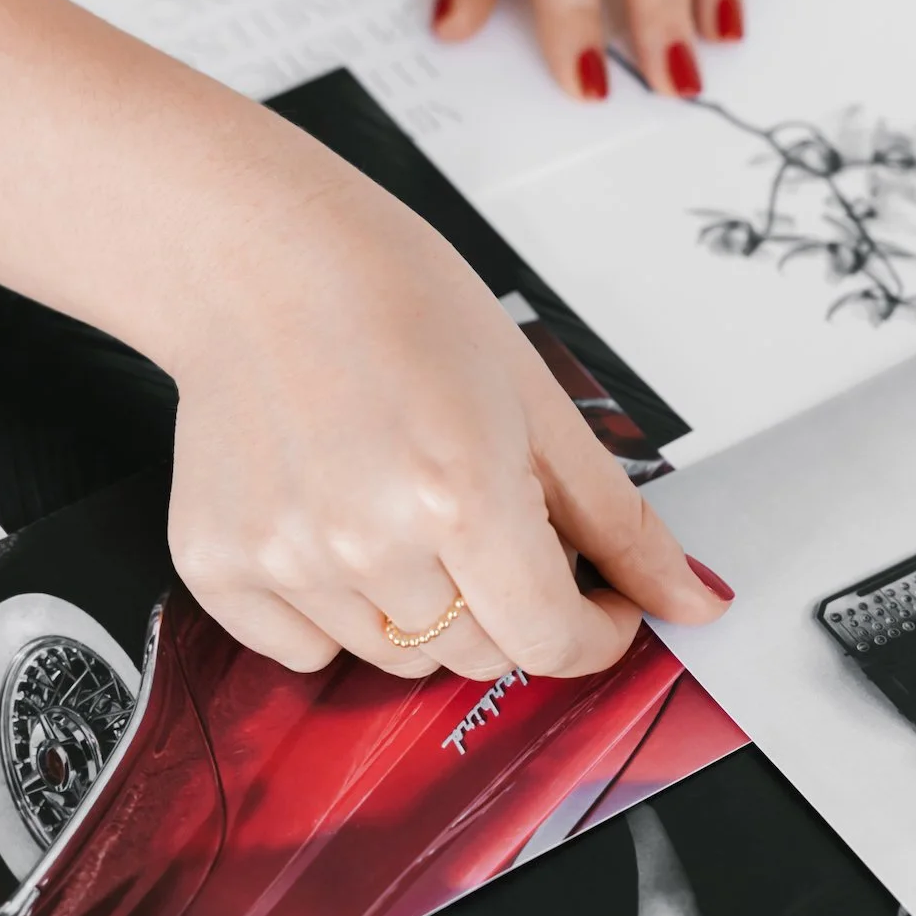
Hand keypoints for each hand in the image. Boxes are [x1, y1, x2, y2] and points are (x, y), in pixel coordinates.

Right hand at [160, 125, 731, 679]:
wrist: (260, 259)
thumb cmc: (398, 301)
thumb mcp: (536, 398)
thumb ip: (620, 521)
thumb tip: (697, 602)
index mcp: (460, 492)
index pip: (549, 642)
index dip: (594, 633)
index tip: (598, 605)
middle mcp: (367, 540)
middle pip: (476, 657)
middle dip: (510, 609)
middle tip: (489, 519)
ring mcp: (286, 560)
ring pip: (394, 657)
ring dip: (423, 608)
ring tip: (400, 500)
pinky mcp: (218, 566)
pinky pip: (303, 652)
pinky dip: (333, 614)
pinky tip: (334, 521)